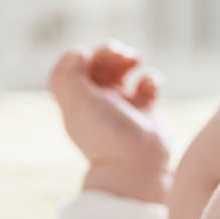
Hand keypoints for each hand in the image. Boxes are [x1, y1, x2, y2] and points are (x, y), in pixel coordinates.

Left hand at [49, 43, 175, 203]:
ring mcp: (122, 105)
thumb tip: (78, 52)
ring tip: (135, 61)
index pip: (70, 69)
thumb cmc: (106, 135)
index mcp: (76, 100)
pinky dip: (150, 79)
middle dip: (108, 52)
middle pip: (97, 64)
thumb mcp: (79, 104)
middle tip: (120, 53)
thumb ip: (69, 76)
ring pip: (122, 70)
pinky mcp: (145, 110)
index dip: (77, 56)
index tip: (87, 57)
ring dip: (128, 59)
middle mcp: (97, 102)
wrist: (137, 166)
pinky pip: (147, 85)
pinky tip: (149, 88)